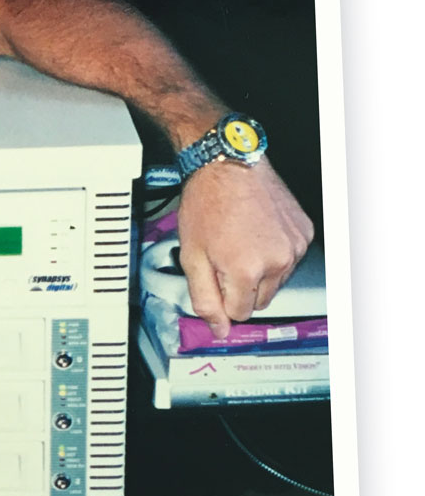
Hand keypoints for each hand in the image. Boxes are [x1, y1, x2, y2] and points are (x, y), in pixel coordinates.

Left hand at [175, 159, 313, 338]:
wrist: (227, 165)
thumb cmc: (207, 204)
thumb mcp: (192, 257)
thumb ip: (204, 299)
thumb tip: (219, 330)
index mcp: (247, 270)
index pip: (239, 313)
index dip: (222, 298)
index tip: (215, 278)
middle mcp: (277, 260)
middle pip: (260, 300)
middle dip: (240, 287)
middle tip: (225, 257)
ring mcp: (294, 246)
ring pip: (276, 281)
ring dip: (259, 271)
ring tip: (240, 242)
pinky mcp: (303, 233)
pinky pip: (288, 259)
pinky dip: (273, 252)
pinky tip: (256, 232)